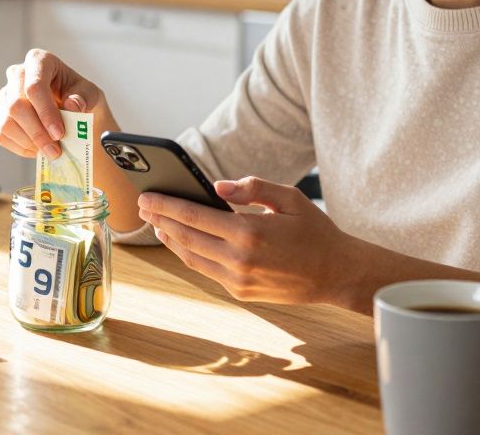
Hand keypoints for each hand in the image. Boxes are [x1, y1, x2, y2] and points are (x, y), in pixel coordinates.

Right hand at [0, 48, 106, 159]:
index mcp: (39, 61)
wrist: (73, 111)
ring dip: (30, 143)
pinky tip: (39, 149)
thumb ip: (84, 98)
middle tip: (56, 151)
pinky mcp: (0, 115)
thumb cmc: (81, 98)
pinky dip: (22, 147)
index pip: (34, 86)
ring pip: (7, 122)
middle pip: (16, 106)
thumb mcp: (91, 94)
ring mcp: (5, 95)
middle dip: (37, 132)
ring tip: (51, 151)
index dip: (45, 112)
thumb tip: (72, 105)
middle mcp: (17, 74)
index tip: (59, 133)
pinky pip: (2, 135)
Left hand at [137, 176, 359, 305]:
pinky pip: (206, 270)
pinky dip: (190, 254)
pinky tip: (183, 241)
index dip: (165, 205)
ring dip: (171, 239)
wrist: (336, 274)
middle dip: (160, 220)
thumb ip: (252, 188)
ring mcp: (238, 280)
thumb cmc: (315, 231)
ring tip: (157, 223)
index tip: (147, 196)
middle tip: (143, 206)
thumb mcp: (290, 198)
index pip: (193, 215)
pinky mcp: (241, 292)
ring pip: (191, 257)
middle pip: (185, 237)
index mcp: (249, 232)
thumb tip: (216, 187)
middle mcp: (239, 259)